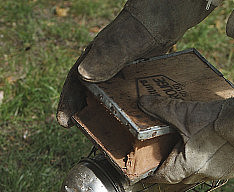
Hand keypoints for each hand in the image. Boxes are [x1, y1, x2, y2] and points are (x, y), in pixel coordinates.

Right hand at [57, 0, 220, 127]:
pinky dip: (130, 111)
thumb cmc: (144, 23)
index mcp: (95, 59)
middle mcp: (105, 68)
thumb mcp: (126, 41)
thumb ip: (108, 56)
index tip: (64, 122)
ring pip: (110, 98)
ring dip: (109, 116)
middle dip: (88, 115)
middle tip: (89, 136)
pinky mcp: (137, 77)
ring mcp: (121, 74)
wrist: (169, 13)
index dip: (68, 103)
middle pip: (91, 94)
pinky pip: (130, 97)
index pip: (75, 83)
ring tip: (111, 136)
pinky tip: (138, 124)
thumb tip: (84, 75)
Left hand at [137, 91, 233, 183]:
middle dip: (172, 167)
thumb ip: (163, 108)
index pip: (162, 177)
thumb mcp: (186, 113)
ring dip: (195, 163)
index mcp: (186, 167)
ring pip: (202, 173)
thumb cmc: (221, 122)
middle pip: (181, 176)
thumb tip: (143, 101)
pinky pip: (222, 168)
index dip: (152, 172)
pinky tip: (217, 145)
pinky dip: (215, 159)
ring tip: (192, 148)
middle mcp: (204, 175)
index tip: (146, 169)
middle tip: (167, 154)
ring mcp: (223, 173)